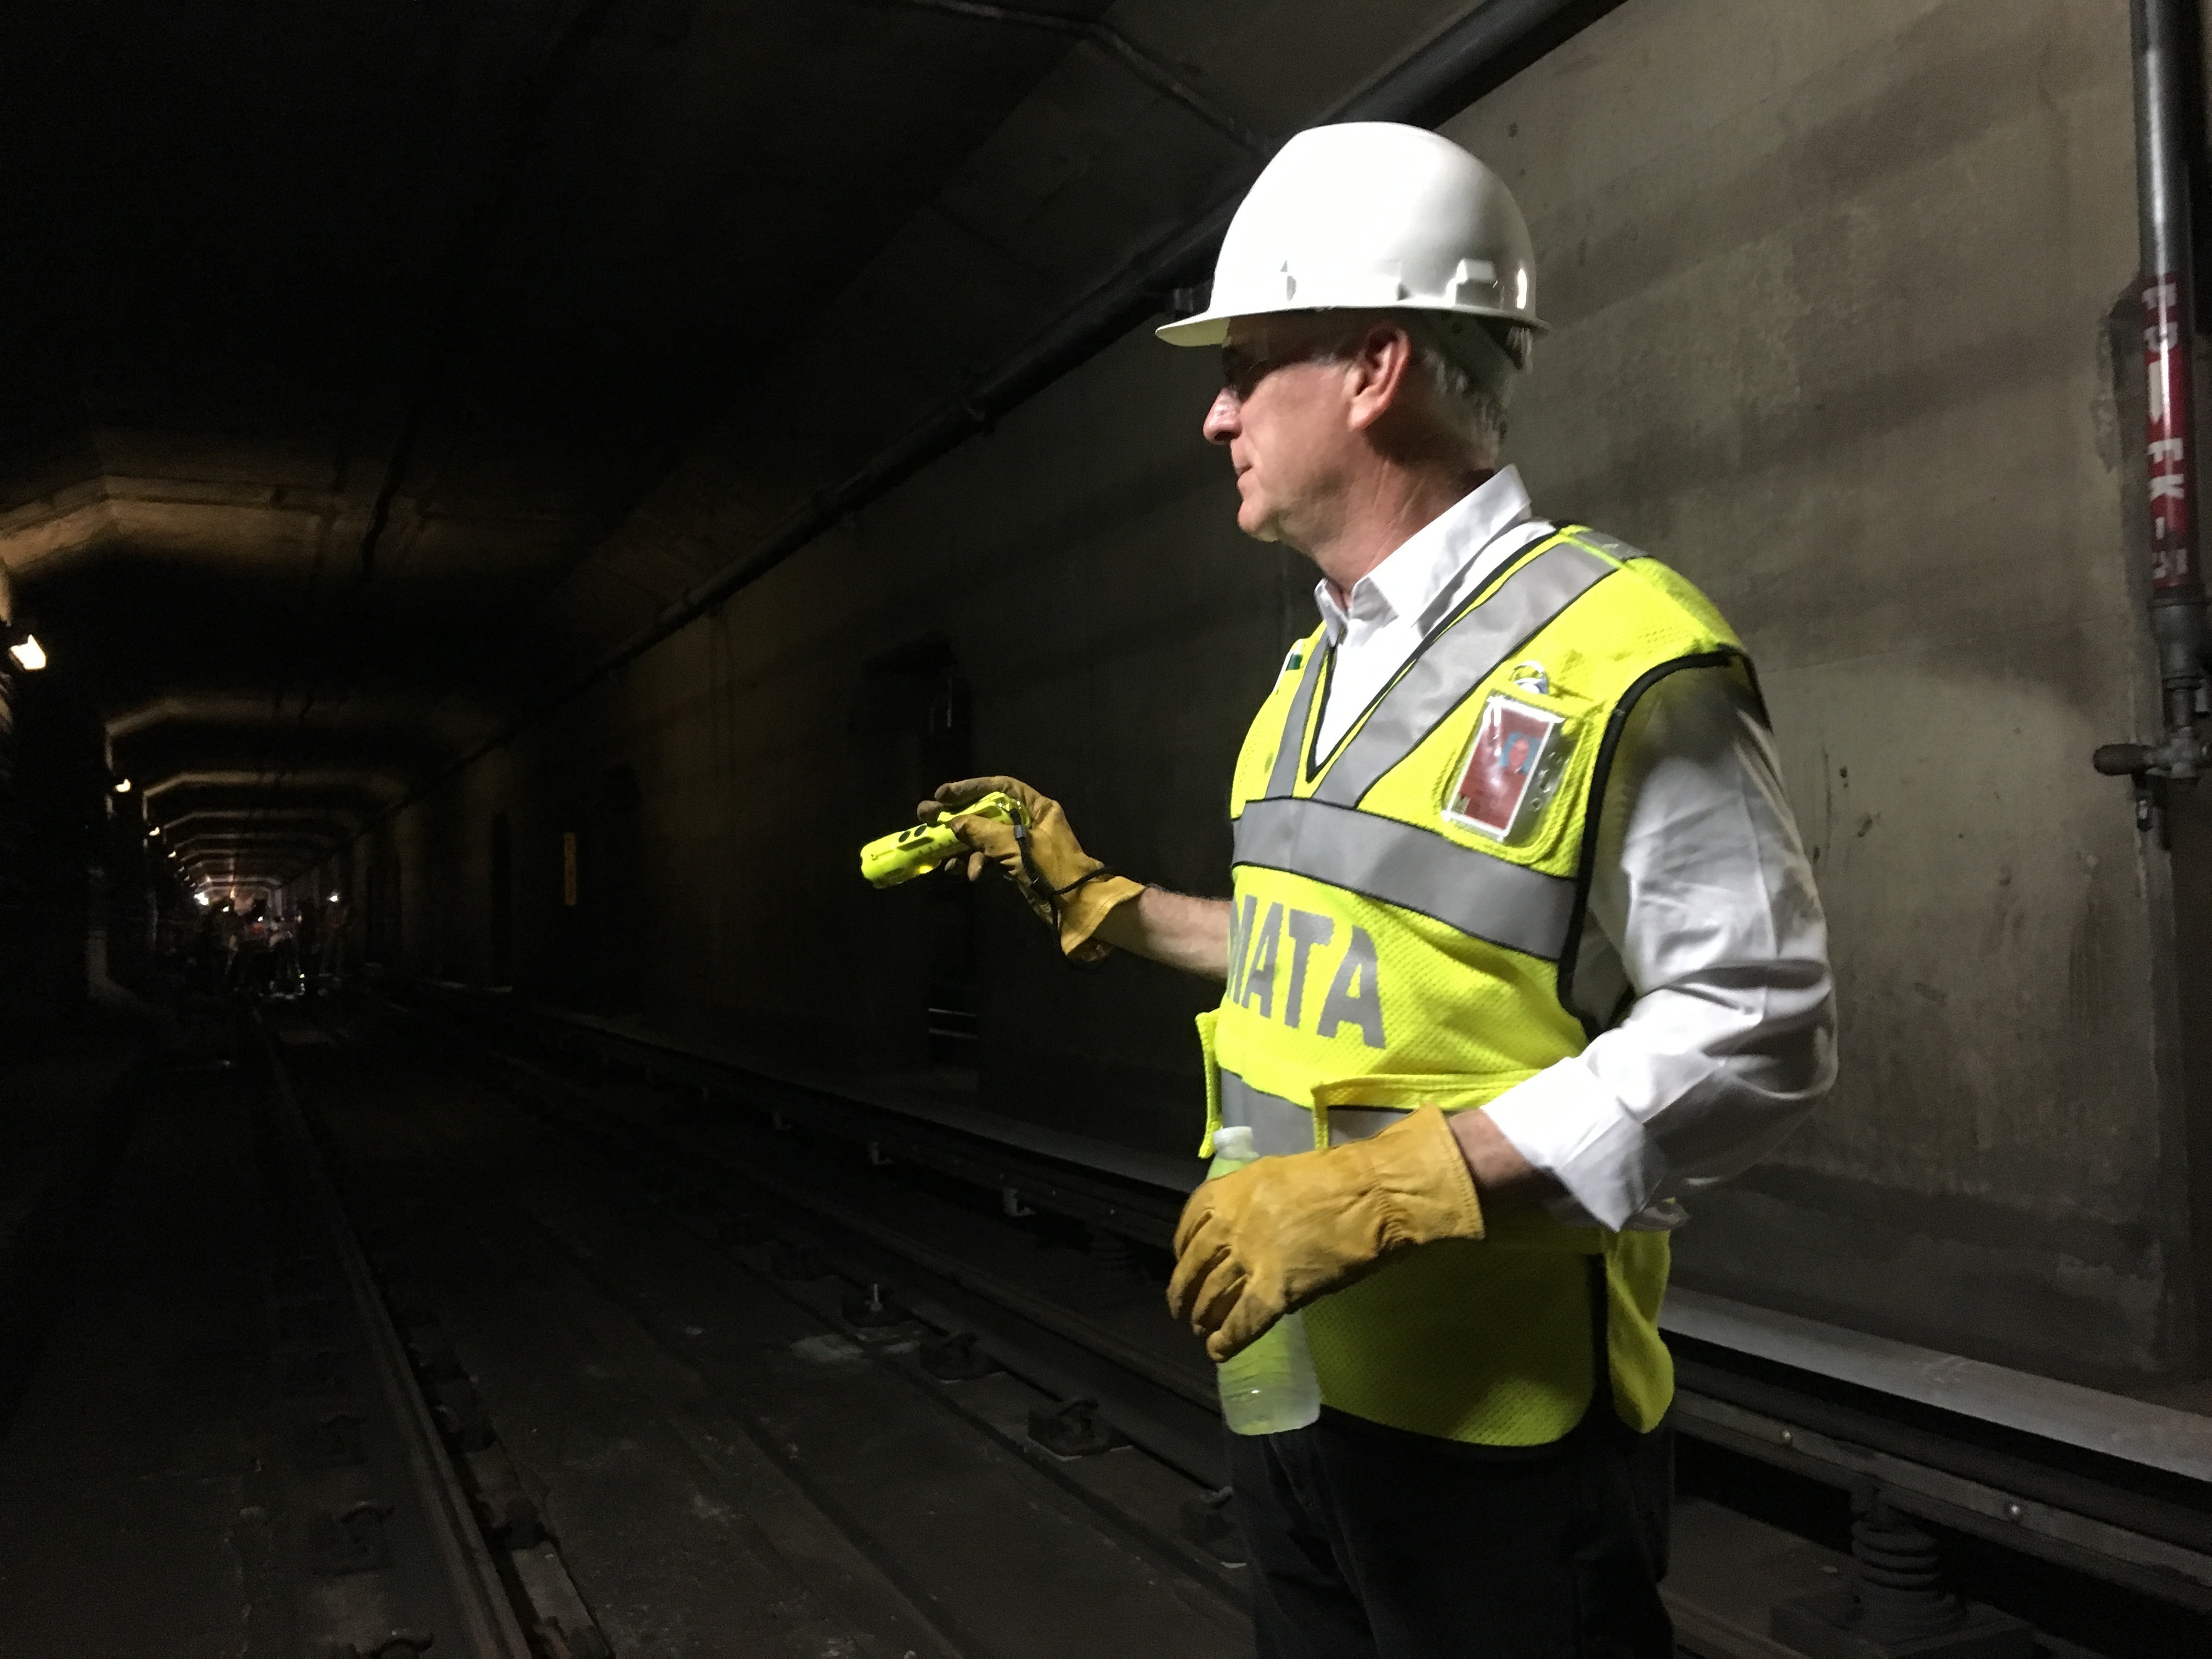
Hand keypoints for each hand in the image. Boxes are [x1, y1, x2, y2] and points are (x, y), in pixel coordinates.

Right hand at [917, 776, 1144, 960]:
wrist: (1077, 908)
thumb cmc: (1052, 869)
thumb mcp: (1016, 846)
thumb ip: (983, 832)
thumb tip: (954, 823)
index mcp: (1037, 808)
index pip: (1000, 787)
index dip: (971, 788)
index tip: (944, 795)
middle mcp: (1028, 822)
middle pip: (986, 812)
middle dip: (957, 818)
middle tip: (926, 817)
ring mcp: (1021, 845)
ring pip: (984, 838)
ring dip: (962, 846)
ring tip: (940, 855)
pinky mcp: (1016, 866)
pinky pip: (989, 859)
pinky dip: (973, 864)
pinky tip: (957, 871)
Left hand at [1167, 1107, 1485, 1360]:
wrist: (1370, 1194)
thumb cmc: (1334, 1177)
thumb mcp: (1274, 1177)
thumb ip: (1249, 1205)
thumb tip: (1243, 1233)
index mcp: (1227, 1192)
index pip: (1188, 1227)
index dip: (1182, 1254)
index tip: (1183, 1266)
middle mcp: (1228, 1226)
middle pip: (1194, 1268)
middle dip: (1185, 1294)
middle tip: (1184, 1312)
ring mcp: (1249, 1260)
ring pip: (1213, 1297)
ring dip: (1203, 1319)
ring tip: (1202, 1332)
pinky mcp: (1275, 1291)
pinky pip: (1243, 1322)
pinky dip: (1228, 1339)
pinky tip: (1219, 1351)